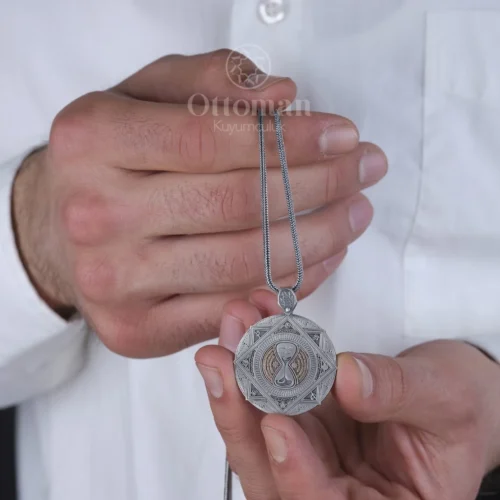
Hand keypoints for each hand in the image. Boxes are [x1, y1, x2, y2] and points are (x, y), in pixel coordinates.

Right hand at [12, 50, 386, 356]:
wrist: (57, 229)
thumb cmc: (112, 159)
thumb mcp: (146, 96)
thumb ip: (210, 83)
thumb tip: (284, 98)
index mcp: (93, 141)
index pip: (213, 139)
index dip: (291, 139)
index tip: (344, 136)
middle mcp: (96, 216)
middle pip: (235, 205)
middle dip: (320, 185)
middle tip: (364, 171)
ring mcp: (115, 282)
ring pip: (242, 264)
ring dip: (318, 237)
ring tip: (355, 212)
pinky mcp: (137, 330)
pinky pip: (233, 309)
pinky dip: (291, 285)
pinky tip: (324, 257)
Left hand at [196, 291, 499, 499]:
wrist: (453, 389)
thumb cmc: (462, 407)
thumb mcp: (446, 398)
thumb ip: (399, 391)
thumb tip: (348, 377)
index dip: (299, 476)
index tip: (279, 427)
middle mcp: (338, 488)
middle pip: (274, 473)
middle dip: (244, 418)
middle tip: (225, 365)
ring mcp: (314, 452)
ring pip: (260, 428)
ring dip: (240, 375)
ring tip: (236, 327)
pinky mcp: (303, 416)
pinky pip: (270, 390)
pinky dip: (257, 353)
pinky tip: (252, 320)